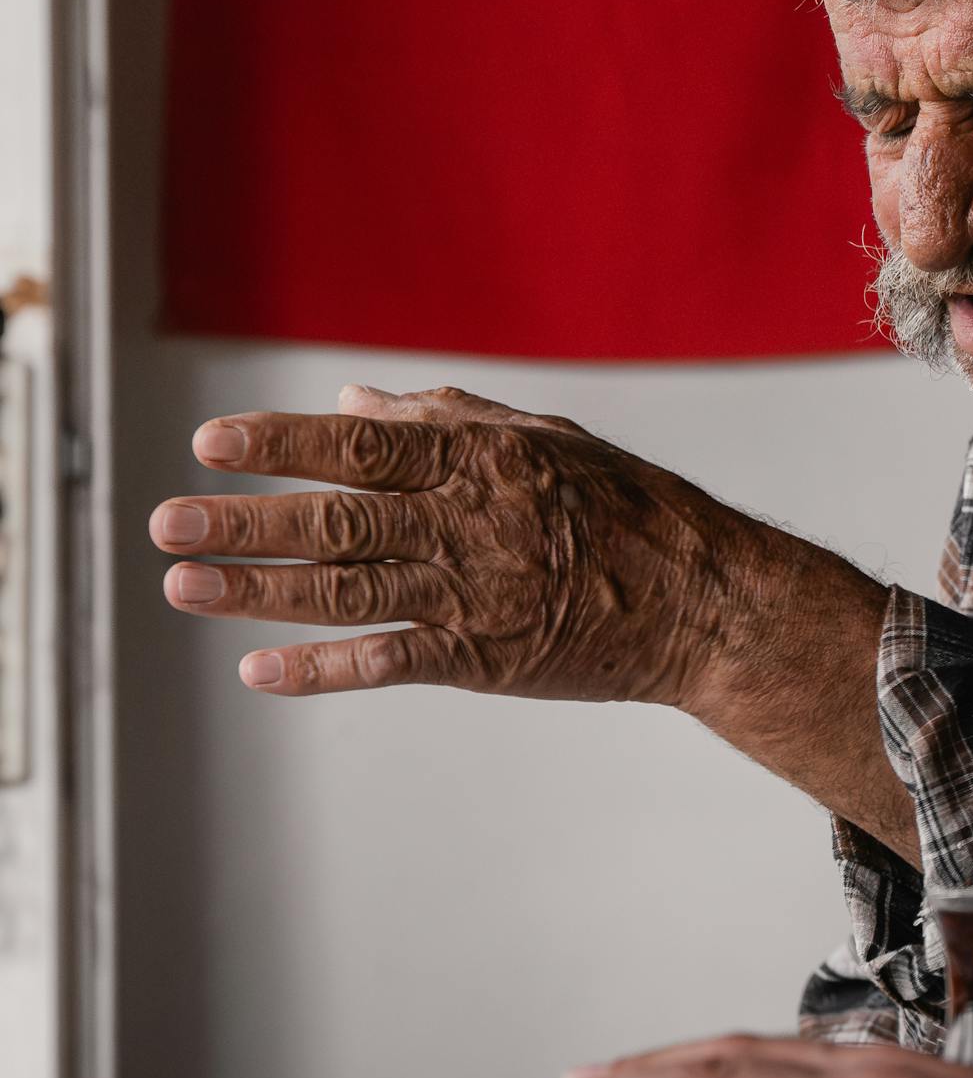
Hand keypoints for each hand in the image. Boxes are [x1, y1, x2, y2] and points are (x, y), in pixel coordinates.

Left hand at [148, 383, 758, 704]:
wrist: (698, 598)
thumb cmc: (622, 506)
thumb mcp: (539, 438)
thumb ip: (444, 418)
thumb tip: (349, 406)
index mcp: (478, 457)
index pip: (358, 445)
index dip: (279, 443)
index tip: (208, 443)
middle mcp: (467, 520)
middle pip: (334, 519)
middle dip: (244, 519)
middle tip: (169, 521)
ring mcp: (473, 592)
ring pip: (344, 590)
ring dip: (257, 591)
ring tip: (182, 586)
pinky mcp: (484, 659)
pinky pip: (389, 662)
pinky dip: (321, 669)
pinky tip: (260, 671)